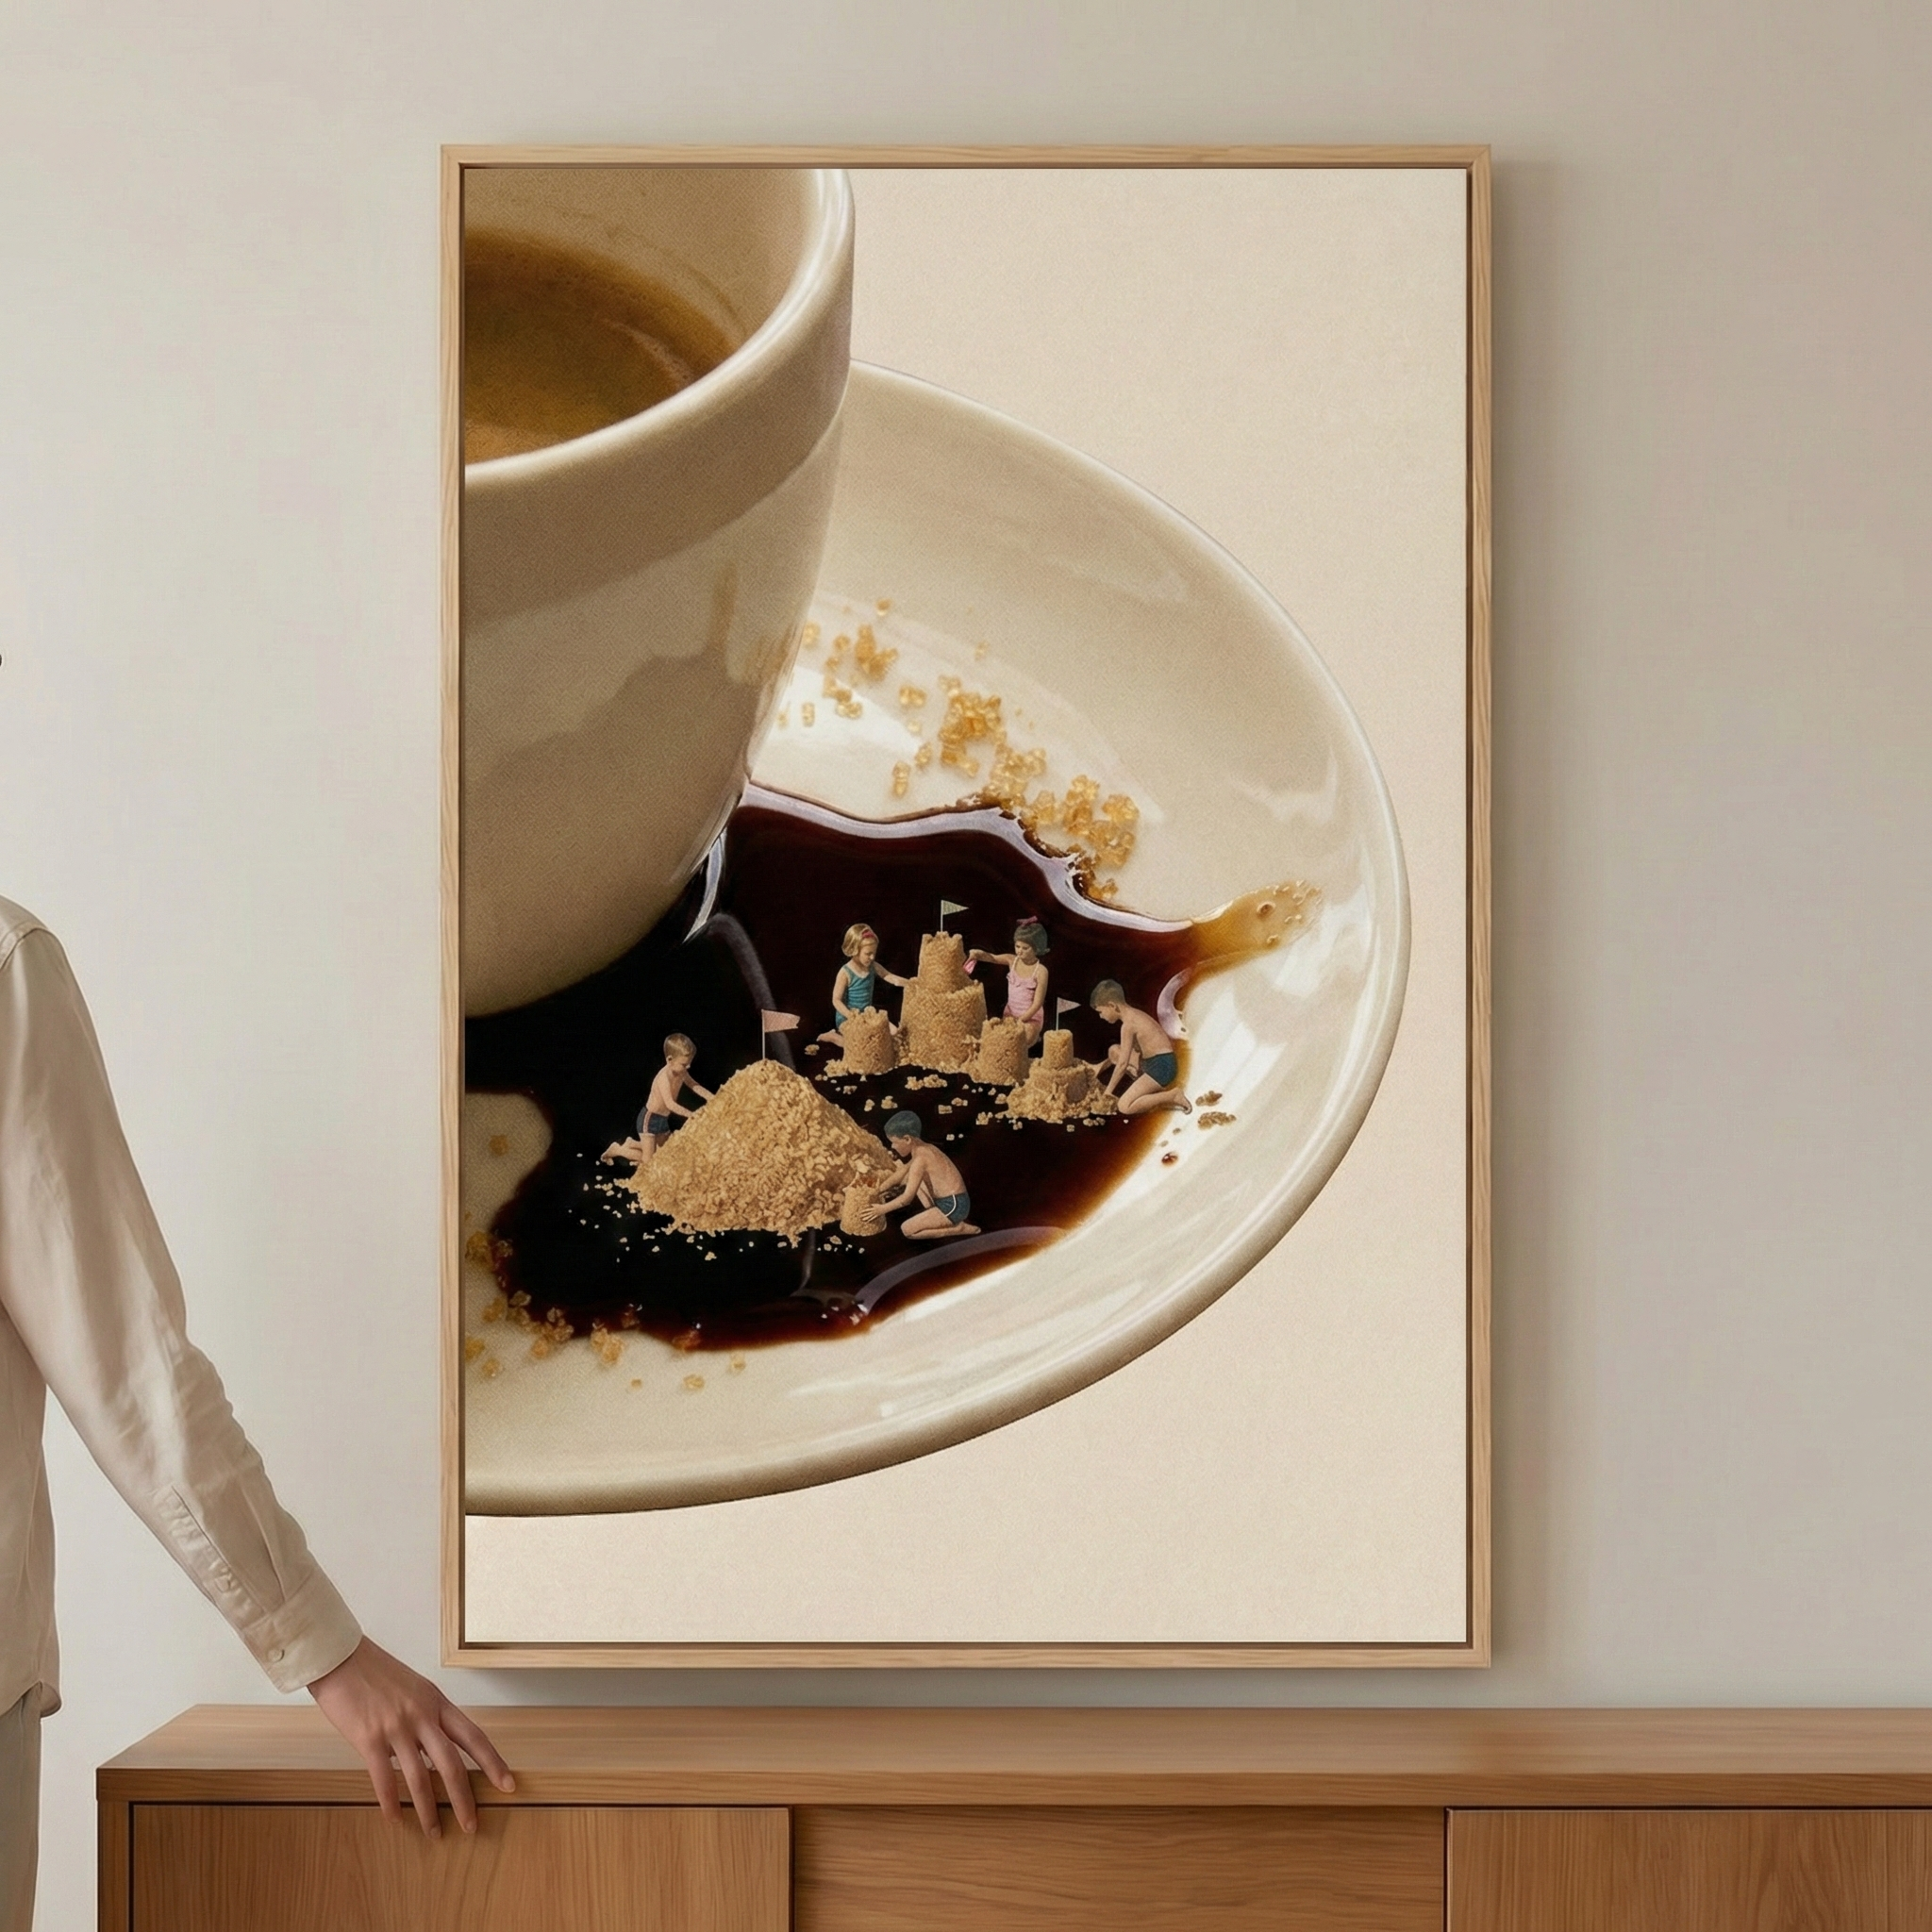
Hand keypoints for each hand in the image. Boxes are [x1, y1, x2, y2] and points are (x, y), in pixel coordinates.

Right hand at [308, 1637, 514, 1836]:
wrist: (341, 1657)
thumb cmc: (375, 1672)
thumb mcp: (414, 1688)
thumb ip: (427, 1715)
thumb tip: (435, 1747)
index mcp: (437, 1702)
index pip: (474, 1737)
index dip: (493, 1763)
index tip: (509, 1785)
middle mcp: (422, 1715)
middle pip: (452, 1764)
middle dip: (464, 1799)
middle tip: (472, 1825)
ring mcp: (396, 1727)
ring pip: (420, 1777)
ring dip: (428, 1810)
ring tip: (434, 1834)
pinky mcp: (368, 1738)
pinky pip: (384, 1778)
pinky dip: (390, 1802)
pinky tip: (394, 1819)